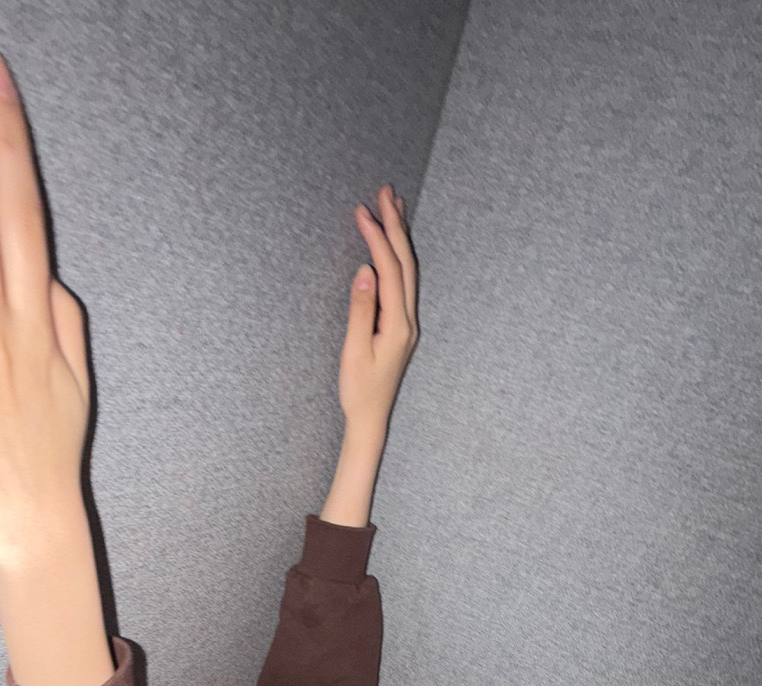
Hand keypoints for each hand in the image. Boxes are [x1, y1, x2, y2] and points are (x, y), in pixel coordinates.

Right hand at [339, 184, 419, 430]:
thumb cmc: (358, 390)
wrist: (370, 418)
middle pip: (405, 262)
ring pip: (407, 270)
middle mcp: (408, 320)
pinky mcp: (400, 326)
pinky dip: (397, 256)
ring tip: (393, 206)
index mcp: (398, 325)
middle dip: (395, 225)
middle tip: (385, 191)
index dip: (376, 238)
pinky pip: (403, 282)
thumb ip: (360, 310)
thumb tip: (365, 271)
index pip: (389, 270)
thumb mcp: (353, 351)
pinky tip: (392, 245)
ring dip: (399, 237)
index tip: (362, 211)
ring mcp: (407, 322)